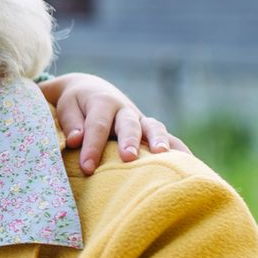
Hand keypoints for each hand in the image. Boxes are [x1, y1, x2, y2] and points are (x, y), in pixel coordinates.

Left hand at [42, 73, 189, 174]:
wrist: (91, 89)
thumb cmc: (76, 104)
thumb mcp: (66, 107)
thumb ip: (71, 123)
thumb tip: (76, 140)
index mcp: (101, 102)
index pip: (97, 126)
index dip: (92, 147)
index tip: (87, 168)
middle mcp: (124, 109)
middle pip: (128, 124)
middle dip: (129, 141)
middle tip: (127, 158)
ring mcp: (140, 119)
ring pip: (152, 127)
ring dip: (158, 140)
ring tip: (162, 155)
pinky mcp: (150, 130)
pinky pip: (169, 138)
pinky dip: (179, 149)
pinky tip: (190, 165)